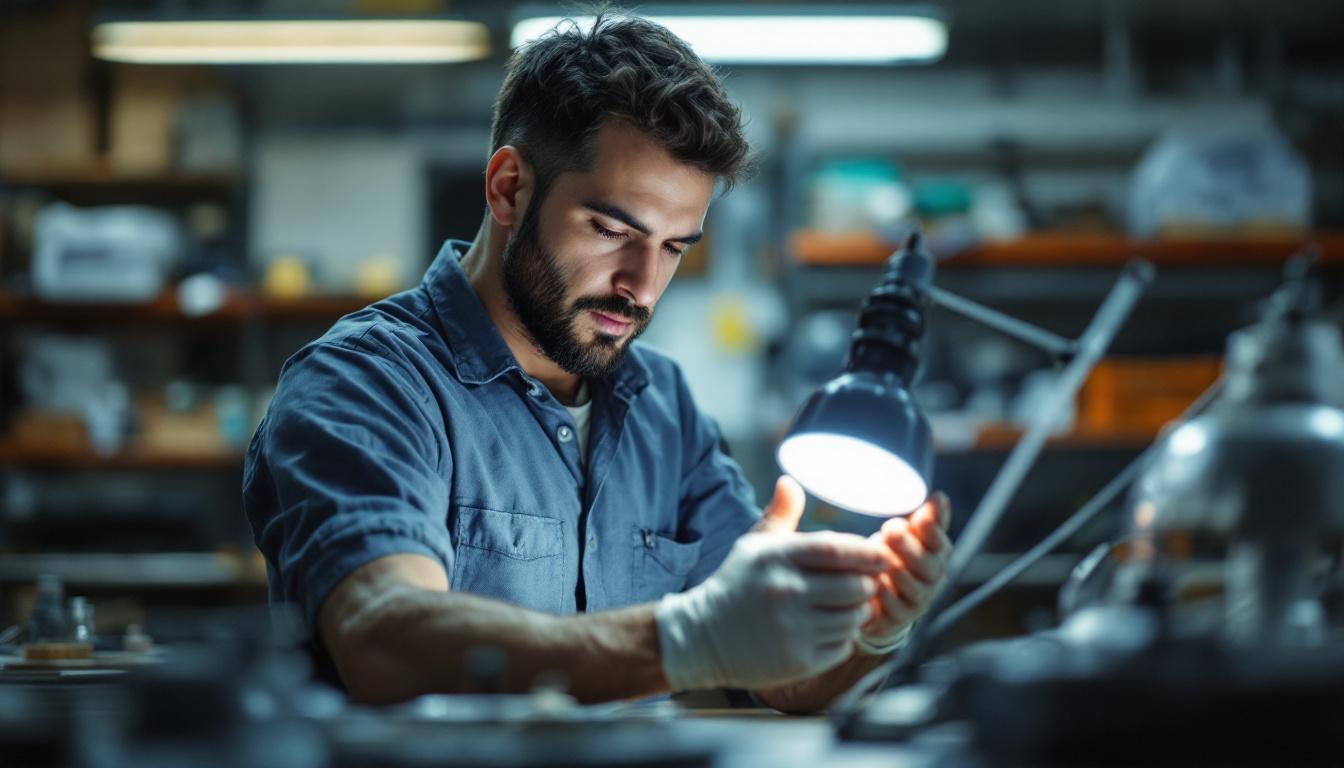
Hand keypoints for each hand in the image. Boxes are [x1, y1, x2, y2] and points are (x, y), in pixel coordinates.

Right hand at [655, 477, 888, 689]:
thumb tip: (789, 482)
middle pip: (856, 586)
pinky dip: (843, 638)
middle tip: (861, 584)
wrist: (702, 636)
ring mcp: (793, 629)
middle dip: (866, 584)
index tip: (882, 556)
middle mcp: (786, 592)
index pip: (838, 549)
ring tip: (843, 607)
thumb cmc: (736, 584)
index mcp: (778, 558)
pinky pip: (843, 646)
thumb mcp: (753, 546)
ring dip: (857, 612)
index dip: (868, 552)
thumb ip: (780, 515)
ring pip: (854, 618)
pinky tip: (827, 630)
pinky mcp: (798, 661)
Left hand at [855, 492, 951, 654]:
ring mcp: (918, 600)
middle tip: (891, 530)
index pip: (940, 542)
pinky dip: (885, 594)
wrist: (881, 598)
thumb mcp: (908, 535)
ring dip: (897, 570)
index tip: (920, 517)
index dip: (933, 531)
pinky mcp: (899, 618)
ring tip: (883, 558)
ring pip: (913, 587)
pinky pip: (895, 607)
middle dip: (910, 547)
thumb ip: (925, 519)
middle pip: (929, 565)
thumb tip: (939, 497)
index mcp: (937, 553)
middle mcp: (932, 578)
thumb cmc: (896, 556)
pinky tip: (875, 583)